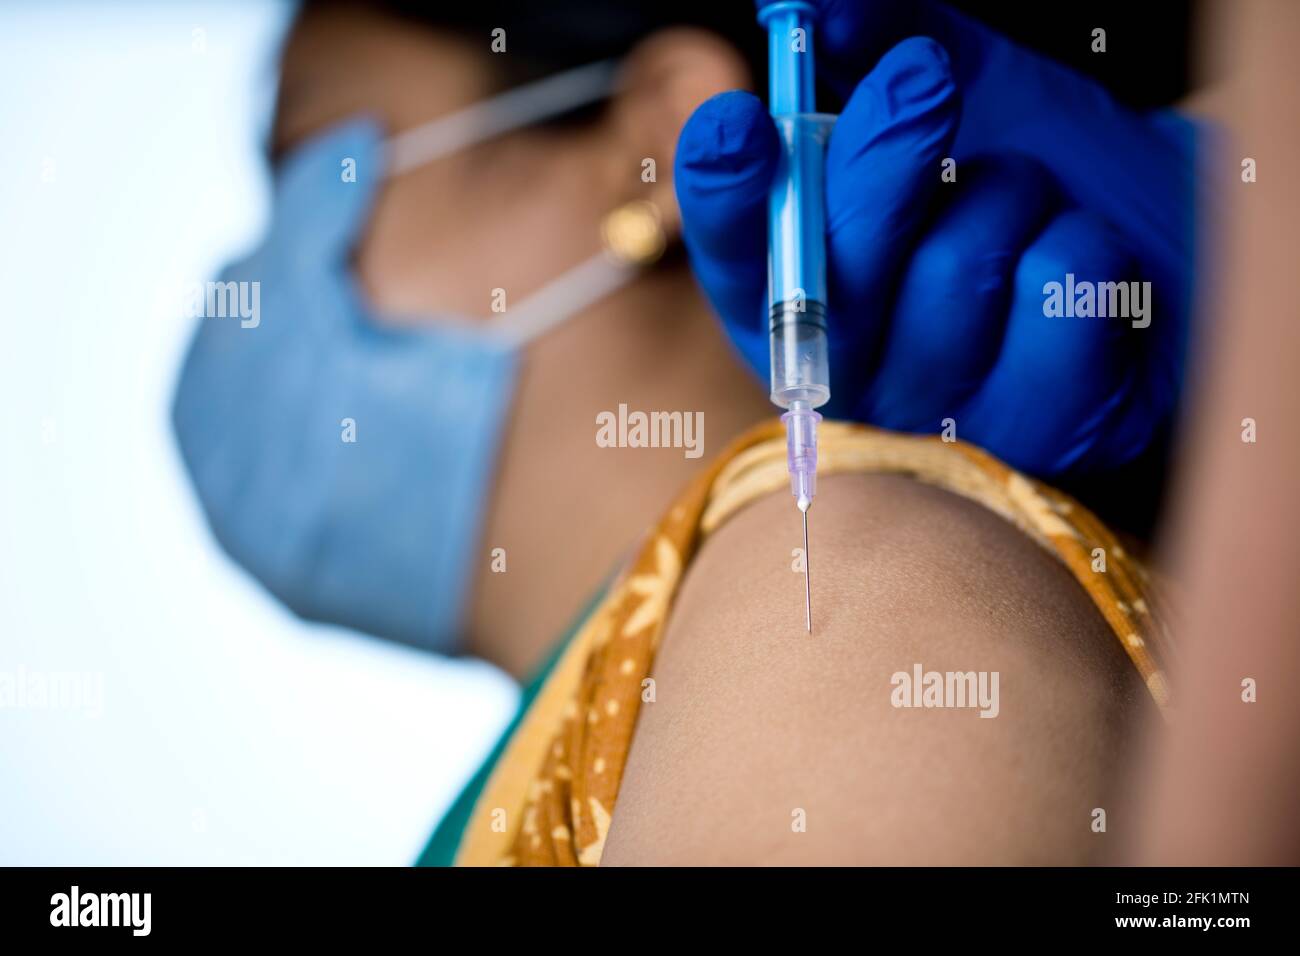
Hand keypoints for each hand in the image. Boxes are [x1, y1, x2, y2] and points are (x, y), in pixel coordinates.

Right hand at [675, 0, 1197, 476]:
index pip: (738, 265)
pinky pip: (1051, 294)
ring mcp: (941, 416)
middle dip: (883, 160)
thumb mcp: (963, 87)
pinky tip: (1079, 265)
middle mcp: (856, 372)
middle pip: (839, 274)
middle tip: (923, 79)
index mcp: (804, 301)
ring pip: (954, 270)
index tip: (740, 122)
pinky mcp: (1038, 432)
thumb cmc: (1042, 169)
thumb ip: (883, 43)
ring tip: (1030, 200)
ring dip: (1011, 195)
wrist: (1169, 237)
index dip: (726, 202)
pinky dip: (1080, 245)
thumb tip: (822, 7)